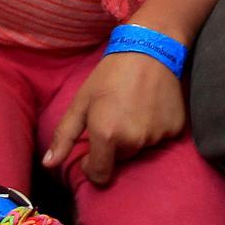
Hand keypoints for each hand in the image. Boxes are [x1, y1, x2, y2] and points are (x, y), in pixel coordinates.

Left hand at [43, 52, 185, 185]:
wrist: (148, 49)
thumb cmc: (109, 75)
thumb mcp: (81, 102)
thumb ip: (64, 136)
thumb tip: (49, 164)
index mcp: (106, 135)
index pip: (99, 175)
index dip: (92, 166)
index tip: (91, 152)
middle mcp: (133, 140)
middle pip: (120, 159)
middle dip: (114, 144)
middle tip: (114, 114)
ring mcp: (156, 136)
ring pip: (140, 148)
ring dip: (134, 135)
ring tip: (132, 107)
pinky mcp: (175, 129)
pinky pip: (160, 138)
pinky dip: (154, 127)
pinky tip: (150, 105)